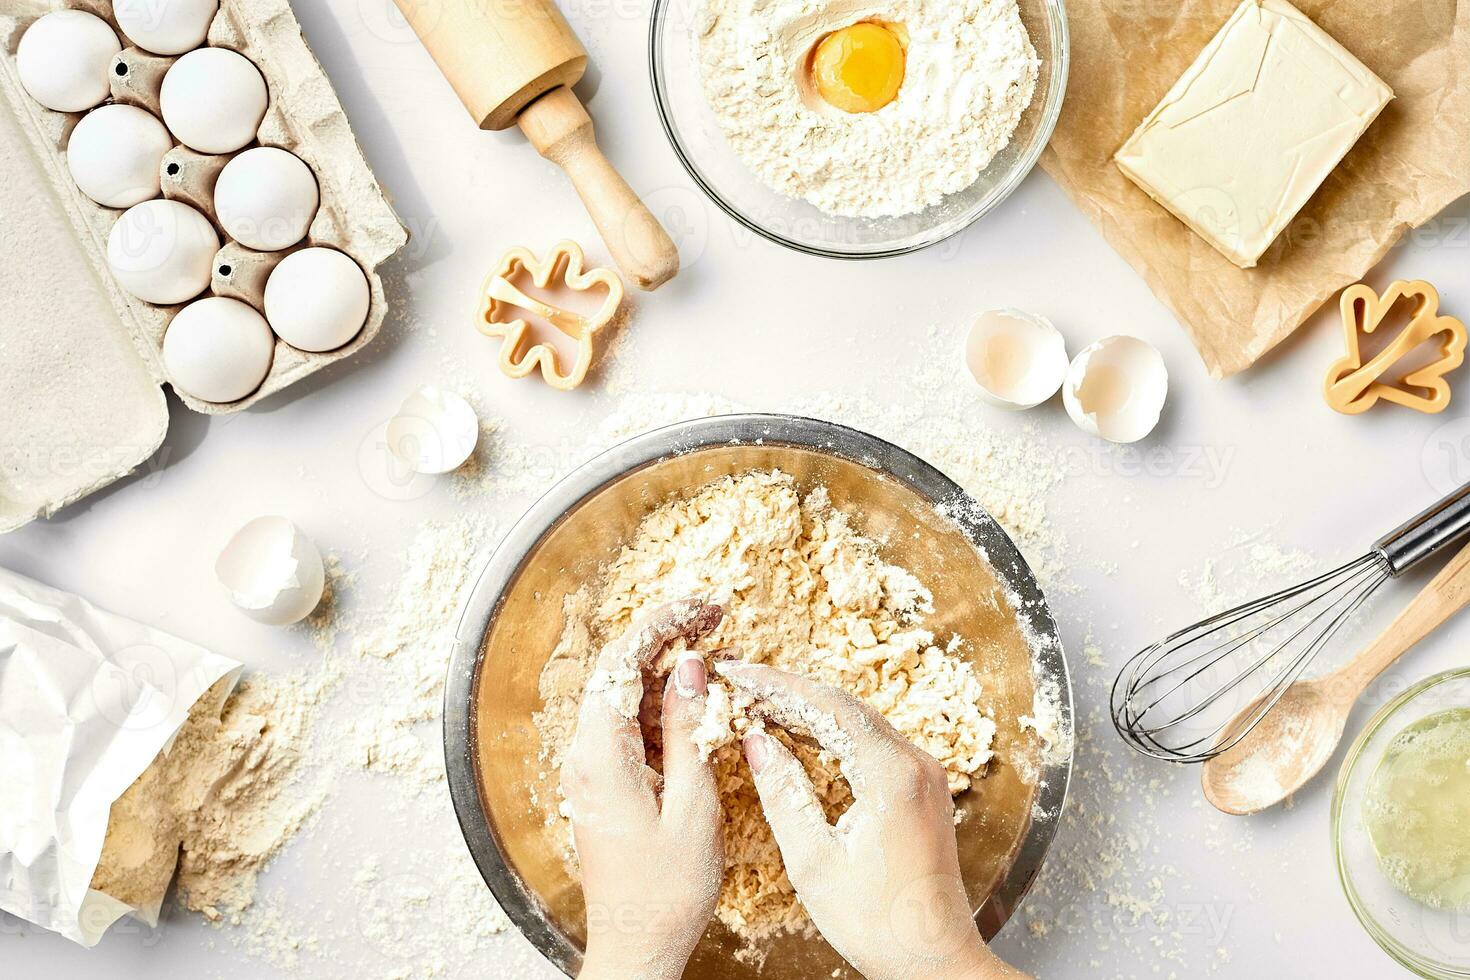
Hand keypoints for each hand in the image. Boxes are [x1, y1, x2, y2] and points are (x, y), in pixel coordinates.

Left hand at [565, 598, 725, 979]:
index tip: (703, 604)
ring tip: (717, 647)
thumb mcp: (692, 804)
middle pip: (620, 670)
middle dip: (667, 635)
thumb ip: (688, 728)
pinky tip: (698, 697)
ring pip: (626, 695)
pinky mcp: (607, 783)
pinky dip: (663, 703)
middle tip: (716, 615)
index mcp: (601, 753)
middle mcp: (586, 753)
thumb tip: (690, 666)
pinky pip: (631, 725)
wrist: (636, 948)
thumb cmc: (665, 891)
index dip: (663, 622)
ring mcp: (594, 768)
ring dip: (668, 667)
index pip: (621, 660)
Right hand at [718, 662, 1028, 979]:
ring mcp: (925, 774)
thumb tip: (756, 740)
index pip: (826, 707)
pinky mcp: (924, 788)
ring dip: (811, 709)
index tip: (736, 672)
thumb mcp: (813, 860)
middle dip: (789, 691)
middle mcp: (916, 763)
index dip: (775, 685)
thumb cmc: (876, 922)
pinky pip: (873, 743)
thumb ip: (783, 792)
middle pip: (844, 705)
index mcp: (890, 775)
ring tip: (761, 702)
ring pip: (859, 720)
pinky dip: (833, 732)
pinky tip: (801, 735)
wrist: (935, 960)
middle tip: (741, 682)